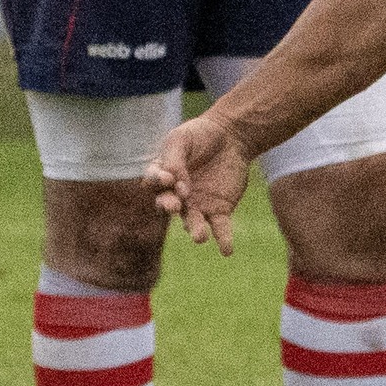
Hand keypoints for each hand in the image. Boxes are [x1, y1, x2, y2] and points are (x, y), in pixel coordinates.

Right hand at [144, 112, 251, 255]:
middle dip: (169, 206)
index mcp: (163, 177)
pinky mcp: (219, 210)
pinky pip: (220, 228)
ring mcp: (197, 205)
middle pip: (167, 206)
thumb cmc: (201, 135)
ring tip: (199, 237)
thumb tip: (173, 180)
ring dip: (194, 230)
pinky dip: (223, 240)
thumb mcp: (182, 138)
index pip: (153, 183)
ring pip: (192, 222)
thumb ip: (174, 158)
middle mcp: (176, 196)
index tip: (169, 177)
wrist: (232, 136)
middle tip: (176, 205)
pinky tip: (227, 251)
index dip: (158, 182)